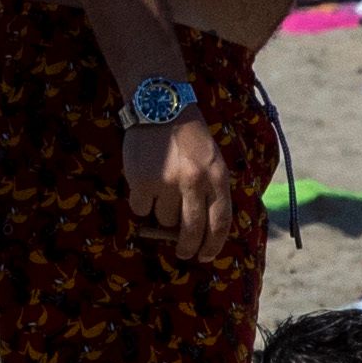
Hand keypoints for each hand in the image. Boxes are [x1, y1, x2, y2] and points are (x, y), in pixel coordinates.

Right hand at [130, 99, 240, 258]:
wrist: (162, 106)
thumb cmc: (189, 137)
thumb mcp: (212, 161)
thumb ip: (211, 191)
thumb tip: (202, 232)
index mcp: (217, 177)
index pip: (219, 222)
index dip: (213, 245)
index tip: (205, 256)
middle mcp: (195, 182)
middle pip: (192, 231)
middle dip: (187, 247)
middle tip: (183, 253)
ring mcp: (167, 183)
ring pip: (164, 220)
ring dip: (162, 214)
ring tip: (161, 191)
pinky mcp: (143, 182)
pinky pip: (141, 209)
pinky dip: (142, 203)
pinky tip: (144, 184)